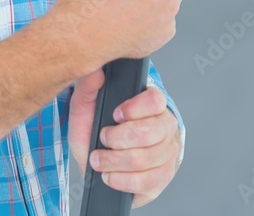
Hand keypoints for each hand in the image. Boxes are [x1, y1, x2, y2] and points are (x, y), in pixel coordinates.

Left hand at [70, 78, 180, 208]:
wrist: (99, 162)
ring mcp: (167, 152)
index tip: (115, 115)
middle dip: (116, 139)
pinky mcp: (163, 177)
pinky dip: (121, 180)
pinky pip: (146, 182)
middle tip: (102, 139)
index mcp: (152, 104)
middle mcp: (165, 126)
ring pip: (143, 159)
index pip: (155, 100)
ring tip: (100, 160)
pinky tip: (110, 176)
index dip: (134, 108)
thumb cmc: (96, 130)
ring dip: (113, 162)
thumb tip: (95, 72)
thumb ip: (88, 87)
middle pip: (147, 132)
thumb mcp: (86, 108)